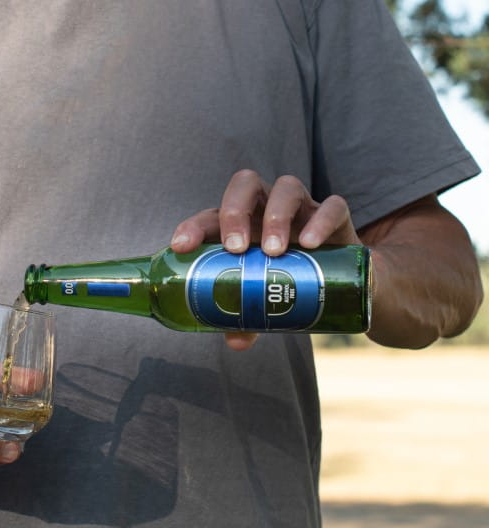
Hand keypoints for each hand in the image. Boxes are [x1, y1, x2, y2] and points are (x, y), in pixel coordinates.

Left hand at [170, 169, 360, 349]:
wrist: (344, 283)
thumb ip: (248, 318)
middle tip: (235, 249)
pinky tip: (311, 244)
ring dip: (276, 216)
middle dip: (235, 211)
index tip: (182, 247)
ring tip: (274, 251)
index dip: (193, 227)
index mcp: (241, 224)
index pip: (211, 216)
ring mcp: (302, 208)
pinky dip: (320, 221)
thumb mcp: (265, 299)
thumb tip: (235, 342)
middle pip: (245, 185)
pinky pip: (331, 206)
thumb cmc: (289, 281)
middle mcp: (267, 208)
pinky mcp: (337, 217)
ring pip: (286, 188)